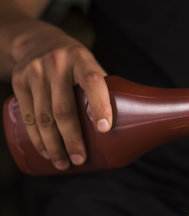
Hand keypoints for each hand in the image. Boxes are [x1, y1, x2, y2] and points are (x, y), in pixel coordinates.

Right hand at [11, 21, 111, 169]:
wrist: (38, 41)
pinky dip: (37, 138)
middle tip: (80, 160)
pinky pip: (28, 116)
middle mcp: (57, 64)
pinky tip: (45, 152)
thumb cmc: (76, 64)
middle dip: (72, 139)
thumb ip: (105, 91)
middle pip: (64, 108)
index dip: (100, 105)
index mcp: (82, 59)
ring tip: (63, 163)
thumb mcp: (91, 66)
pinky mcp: (19, 81)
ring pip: (43, 117)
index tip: (105, 129)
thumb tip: (131, 126)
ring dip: (53, 145)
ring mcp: (35, 72)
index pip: (93, 81)